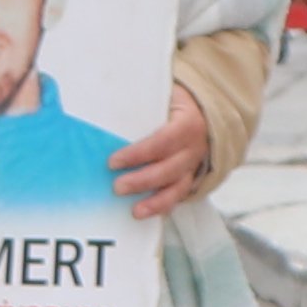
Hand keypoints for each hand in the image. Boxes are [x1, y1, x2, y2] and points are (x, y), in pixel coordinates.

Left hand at [112, 89, 212, 219]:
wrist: (203, 108)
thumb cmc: (174, 100)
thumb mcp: (163, 94)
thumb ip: (139, 102)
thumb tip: (103, 105)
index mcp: (188, 122)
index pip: (163, 141)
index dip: (139, 154)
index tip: (114, 161)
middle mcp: (195, 146)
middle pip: (169, 169)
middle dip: (142, 181)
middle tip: (117, 187)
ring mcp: (195, 164)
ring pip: (178, 187)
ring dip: (156, 202)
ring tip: (135, 211)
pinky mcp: (192, 176)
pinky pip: (180, 194)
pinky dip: (164, 205)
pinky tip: (147, 212)